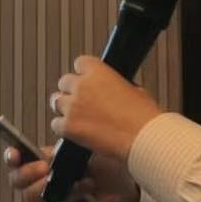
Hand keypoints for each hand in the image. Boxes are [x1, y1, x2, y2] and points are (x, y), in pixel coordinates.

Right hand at [3, 143, 140, 201]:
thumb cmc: (106, 165)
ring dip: (47, 186)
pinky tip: (87, 187)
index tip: (15, 154)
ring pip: (31, 196)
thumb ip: (67, 147)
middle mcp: (44, 180)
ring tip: (70, 179)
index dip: (11, 156)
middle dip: (27, 173)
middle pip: (17, 180)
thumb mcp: (86, 148)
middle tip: (45, 168)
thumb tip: (52, 147)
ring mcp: (53, 197)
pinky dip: (72, 196)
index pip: (18, 158)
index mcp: (45, 160)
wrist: (127, 188)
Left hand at [48, 55, 162, 162]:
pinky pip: (56, 124)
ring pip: (56, 101)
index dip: (84, 74)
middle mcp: (81, 86)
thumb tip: (113, 91)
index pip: (80, 63)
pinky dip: (63, 128)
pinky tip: (75, 132)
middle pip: (64, 82)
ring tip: (78, 118)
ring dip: (65, 108)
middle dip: (72, 92)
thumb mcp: (135, 90)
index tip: (86, 80)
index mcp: (97, 71)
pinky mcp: (68, 126)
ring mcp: (72, 106)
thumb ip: (116, 86)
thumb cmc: (144, 117)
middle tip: (82, 103)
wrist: (143, 138)